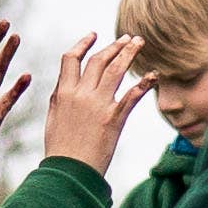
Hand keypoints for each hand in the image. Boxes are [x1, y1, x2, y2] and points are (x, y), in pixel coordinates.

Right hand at [39, 32, 135, 171]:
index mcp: (63, 93)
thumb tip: (62, 86)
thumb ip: (58, 99)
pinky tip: (154, 75)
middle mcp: (80, 94)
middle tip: (128, 37)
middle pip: (99, 60)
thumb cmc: (60, 150)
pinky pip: (132, 95)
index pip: (71, 59)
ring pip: (115, 70)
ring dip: (129, 53)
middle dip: (114, 45)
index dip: (83, 44)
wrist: (69, 172)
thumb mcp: (53, 119)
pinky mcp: (114, 118)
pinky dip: (144, 83)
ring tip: (139, 43)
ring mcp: (98, 104)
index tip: (93, 35)